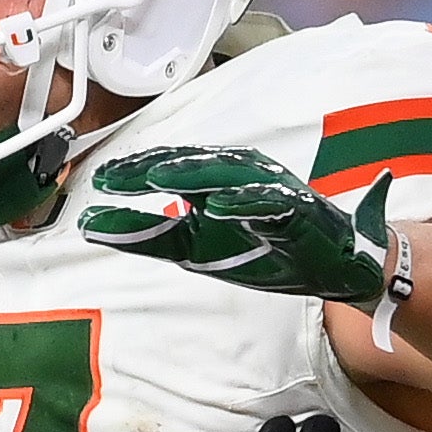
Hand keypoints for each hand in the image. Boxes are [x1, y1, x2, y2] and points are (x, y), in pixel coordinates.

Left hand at [81, 147, 394, 307]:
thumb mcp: (196, 248)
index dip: (134, 173)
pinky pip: (267, 204)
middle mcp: (241, 176)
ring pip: (226, 176)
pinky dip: (242, 204)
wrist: (332, 265)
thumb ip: (151, 236)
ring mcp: (270, 189)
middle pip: (191, 165)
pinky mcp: (296, 210)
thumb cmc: (264, 249)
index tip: (98, 182)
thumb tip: (98, 229)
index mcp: (216, 180)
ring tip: (155, 178)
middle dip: (152, 169)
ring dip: (190, 176)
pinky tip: (215, 209)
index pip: (169, 168)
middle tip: (115, 178)